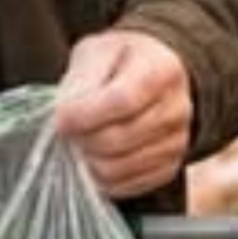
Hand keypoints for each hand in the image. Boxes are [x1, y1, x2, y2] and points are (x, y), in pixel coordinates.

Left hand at [53, 28, 192, 199]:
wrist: (153, 76)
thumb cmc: (120, 62)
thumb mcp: (97, 51)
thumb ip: (82, 80)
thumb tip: (66, 114)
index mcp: (162, 69)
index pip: (122, 100)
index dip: (85, 114)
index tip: (60, 118)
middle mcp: (177, 108)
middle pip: (119, 138)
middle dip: (81, 138)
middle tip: (67, 130)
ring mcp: (177, 142)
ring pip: (118, 168)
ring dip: (88, 160)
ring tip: (81, 141)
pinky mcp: (169, 167)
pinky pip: (126, 186)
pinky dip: (102, 177)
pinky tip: (95, 156)